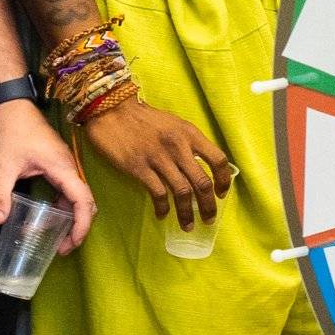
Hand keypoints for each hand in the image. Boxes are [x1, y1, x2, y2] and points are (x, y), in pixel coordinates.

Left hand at [0, 97, 91, 237]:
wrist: (16, 107)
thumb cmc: (13, 132)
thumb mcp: (4, 165)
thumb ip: (0, 193)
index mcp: (62, 168)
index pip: (82, 201)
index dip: (81, 224)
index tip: (72, 242)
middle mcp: (70, 168)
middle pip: (86, 203)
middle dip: (79, 228)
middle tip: (63, 248)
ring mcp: (67, 167)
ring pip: (79, 198)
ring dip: (72, 219)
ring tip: (58, 239)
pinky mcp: (60, 166)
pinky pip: (70, 191)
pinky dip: (64, 208)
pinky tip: (50, 218)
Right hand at [88, 97, 233, 228]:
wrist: (111, 109)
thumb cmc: (143, 118)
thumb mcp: (174, 125)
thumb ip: (188, 143)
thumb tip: (200, 168)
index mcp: (190, 134)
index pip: (218, 160)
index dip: (223, 180)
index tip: (221, 193)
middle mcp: (178, 146)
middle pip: (202, 182)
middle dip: (208, 206)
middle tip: (209, 219)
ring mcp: (158, 158)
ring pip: (182, 192)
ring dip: (187, 213)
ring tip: (188, 225)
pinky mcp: (138, 167)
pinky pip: (158, 194)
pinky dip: (163, 208)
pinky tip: (162, 215)